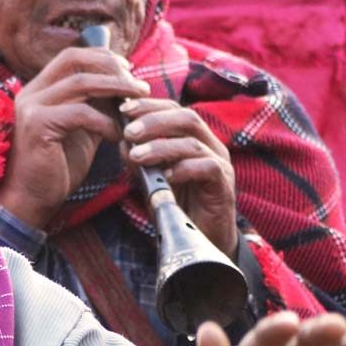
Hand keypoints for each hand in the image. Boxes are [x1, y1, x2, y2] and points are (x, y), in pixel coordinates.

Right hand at [0, 45, 149, 229]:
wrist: (31, 200)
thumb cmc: (56, 167)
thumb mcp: (80, 130)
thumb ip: (94, 106)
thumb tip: (122, 87)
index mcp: (38, 90)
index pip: (70, 57)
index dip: (101, 57)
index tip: (128, 70)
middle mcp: (30, 93)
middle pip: (73, 60)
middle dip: (111, 67)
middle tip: (137, 85)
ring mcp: (31, 107)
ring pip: (80, 82)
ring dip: (115, 88)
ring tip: (137, 101)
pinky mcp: (37, 125)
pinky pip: (81, 113)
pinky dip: (105, 121)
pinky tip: (116, 135)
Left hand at [120, 97, 238, 256]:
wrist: (201, 239)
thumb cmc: (176, 205)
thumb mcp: (150, 180)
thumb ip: (138, 162)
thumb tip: (121, 141)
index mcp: (193, 138)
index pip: (174, 109)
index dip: (149, 106)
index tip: (123, 109)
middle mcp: (210, 145)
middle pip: (187, 118)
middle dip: (155, 121)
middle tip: (129, 131)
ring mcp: (220, 164)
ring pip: (193, 143)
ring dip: (161, 147)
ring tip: (136, 156)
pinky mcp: (224, 185)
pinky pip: (208, 168)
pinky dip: (184, 169)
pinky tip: (165, 177)